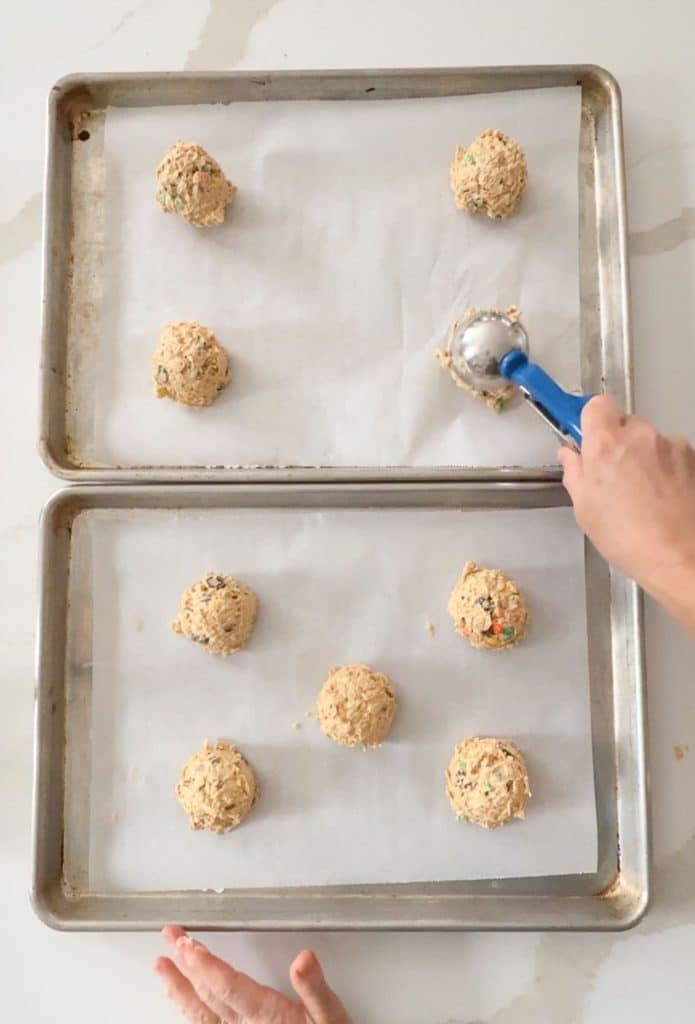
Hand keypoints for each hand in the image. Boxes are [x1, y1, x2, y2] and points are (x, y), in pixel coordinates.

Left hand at [155, 925, 350, 1023]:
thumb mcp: (331, 1017)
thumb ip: (315, 989)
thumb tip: (304, 959)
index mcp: (267, 1017)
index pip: (227, 987)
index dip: (204, 964)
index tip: (186, 944)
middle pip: (207, 995)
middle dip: (187, 965)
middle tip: (171, 938)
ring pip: (200, 1015)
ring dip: (179, 989)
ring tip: (162, 967)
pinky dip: (190, 1011)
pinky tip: (182, 1000)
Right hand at [559, 395, 694, 631]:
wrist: (679, 557)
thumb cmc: (631, 539)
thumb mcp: (585, 509)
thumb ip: (575, 473)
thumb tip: (571, 455)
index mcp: (605, 444)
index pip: (596, 404)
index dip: (590, 419)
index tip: (585, 432)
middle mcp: (640, 435)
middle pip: (623, 422)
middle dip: (616, 442)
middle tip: (611, 475)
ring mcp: (669, 444)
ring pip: (648, 440)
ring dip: (642, 457)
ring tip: (640, 494)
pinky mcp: (691, 457)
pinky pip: (671, 453)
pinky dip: (665, 468)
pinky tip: (661, 497)